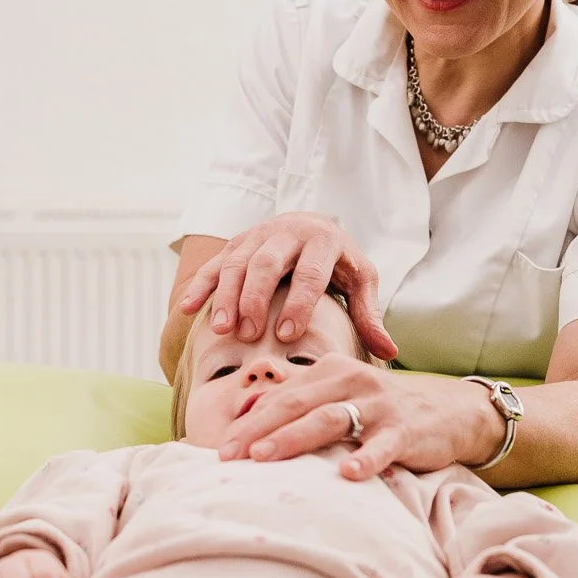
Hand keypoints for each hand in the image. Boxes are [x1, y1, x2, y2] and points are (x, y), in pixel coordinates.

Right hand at [177, 213, 397, 358]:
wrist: (311, 226)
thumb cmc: (339, 264)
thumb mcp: (360, 283)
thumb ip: (369, 315)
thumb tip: (390, 351)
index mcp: (323, 241)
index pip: (310, 272)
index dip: (298, 303)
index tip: (286, 335)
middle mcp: (288, 232)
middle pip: (266, 263)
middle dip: (255, 299)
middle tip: (248, 334)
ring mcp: (258, 235)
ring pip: (236, 262)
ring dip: (225, 296)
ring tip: (222, 330)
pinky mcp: (236, 243)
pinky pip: (214, 262)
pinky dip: (200, 285)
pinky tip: (187, 308)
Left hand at [218, 356, 502, 480]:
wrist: (451, 411)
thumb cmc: (383, 411)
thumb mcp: (341, 397)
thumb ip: (302, 404)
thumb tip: (248, 421)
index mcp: (328, 371)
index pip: (280, 396)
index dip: (247, 422)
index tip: (218, 449)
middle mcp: (350, 380)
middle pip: (295, 404)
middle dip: (257, 431)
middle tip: (227, 456)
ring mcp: (378, 404)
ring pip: (328, 419)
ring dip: (294, 438)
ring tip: (264, 458)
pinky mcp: (405, 429)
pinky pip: (382, 445)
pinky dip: (365, 458)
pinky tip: (347, 474)